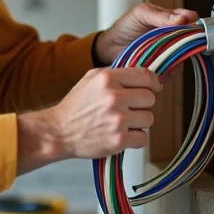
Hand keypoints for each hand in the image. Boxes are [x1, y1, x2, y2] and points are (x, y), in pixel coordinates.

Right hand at [16, 67, 162, 172]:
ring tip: (122, 122)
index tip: (154, 87)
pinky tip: (122, 135)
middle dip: (141, 104)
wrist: (58, 132)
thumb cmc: (75, 106)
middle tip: (129, 108)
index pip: (145, 76)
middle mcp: (114, 98)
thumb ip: (114, 73)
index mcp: (108, 79)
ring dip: (139, 122)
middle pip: (150, 98)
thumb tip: (140, 75)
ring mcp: (118, 120)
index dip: (154, 82)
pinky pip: (143, 138)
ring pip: (149, 118)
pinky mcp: (119, 140)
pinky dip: (135, 138)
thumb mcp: (90, 78)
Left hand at [93, 3, 198, 65]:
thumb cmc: (125, 26)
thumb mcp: (141, 14)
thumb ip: (161, 15)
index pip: (190, 20)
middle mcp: (173, 36)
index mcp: (170, 19)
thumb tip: (183, 18)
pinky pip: (173, 71)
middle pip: (190, 41)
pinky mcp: (163, 67)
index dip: (193, 24)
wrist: (110, 47)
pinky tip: (160, 70)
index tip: (190, 28)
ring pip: (183, 57)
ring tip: (161, 59)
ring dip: (176, 60)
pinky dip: (168, 72)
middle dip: (185, 45)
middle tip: (173, 46)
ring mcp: (168, 52)